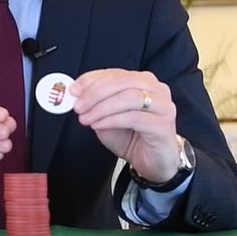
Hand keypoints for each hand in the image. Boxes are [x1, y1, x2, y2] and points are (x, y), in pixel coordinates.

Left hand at [70, 69, 178, 184]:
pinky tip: (99, 125)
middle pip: (122, 82)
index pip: (114, 73)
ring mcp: (162, 106)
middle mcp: (155, 89)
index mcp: (141, 81)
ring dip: (102, 108)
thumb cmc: (131, 137)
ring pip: (129, 97)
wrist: (151, 161)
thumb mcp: (106, 117)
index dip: (91, 80)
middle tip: (78, 106)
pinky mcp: (163, 125)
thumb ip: (94, 104)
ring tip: (87, 119)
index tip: (73, 90)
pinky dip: (112, 120)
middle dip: (95, 93)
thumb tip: (75, 95)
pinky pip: (134, 118)